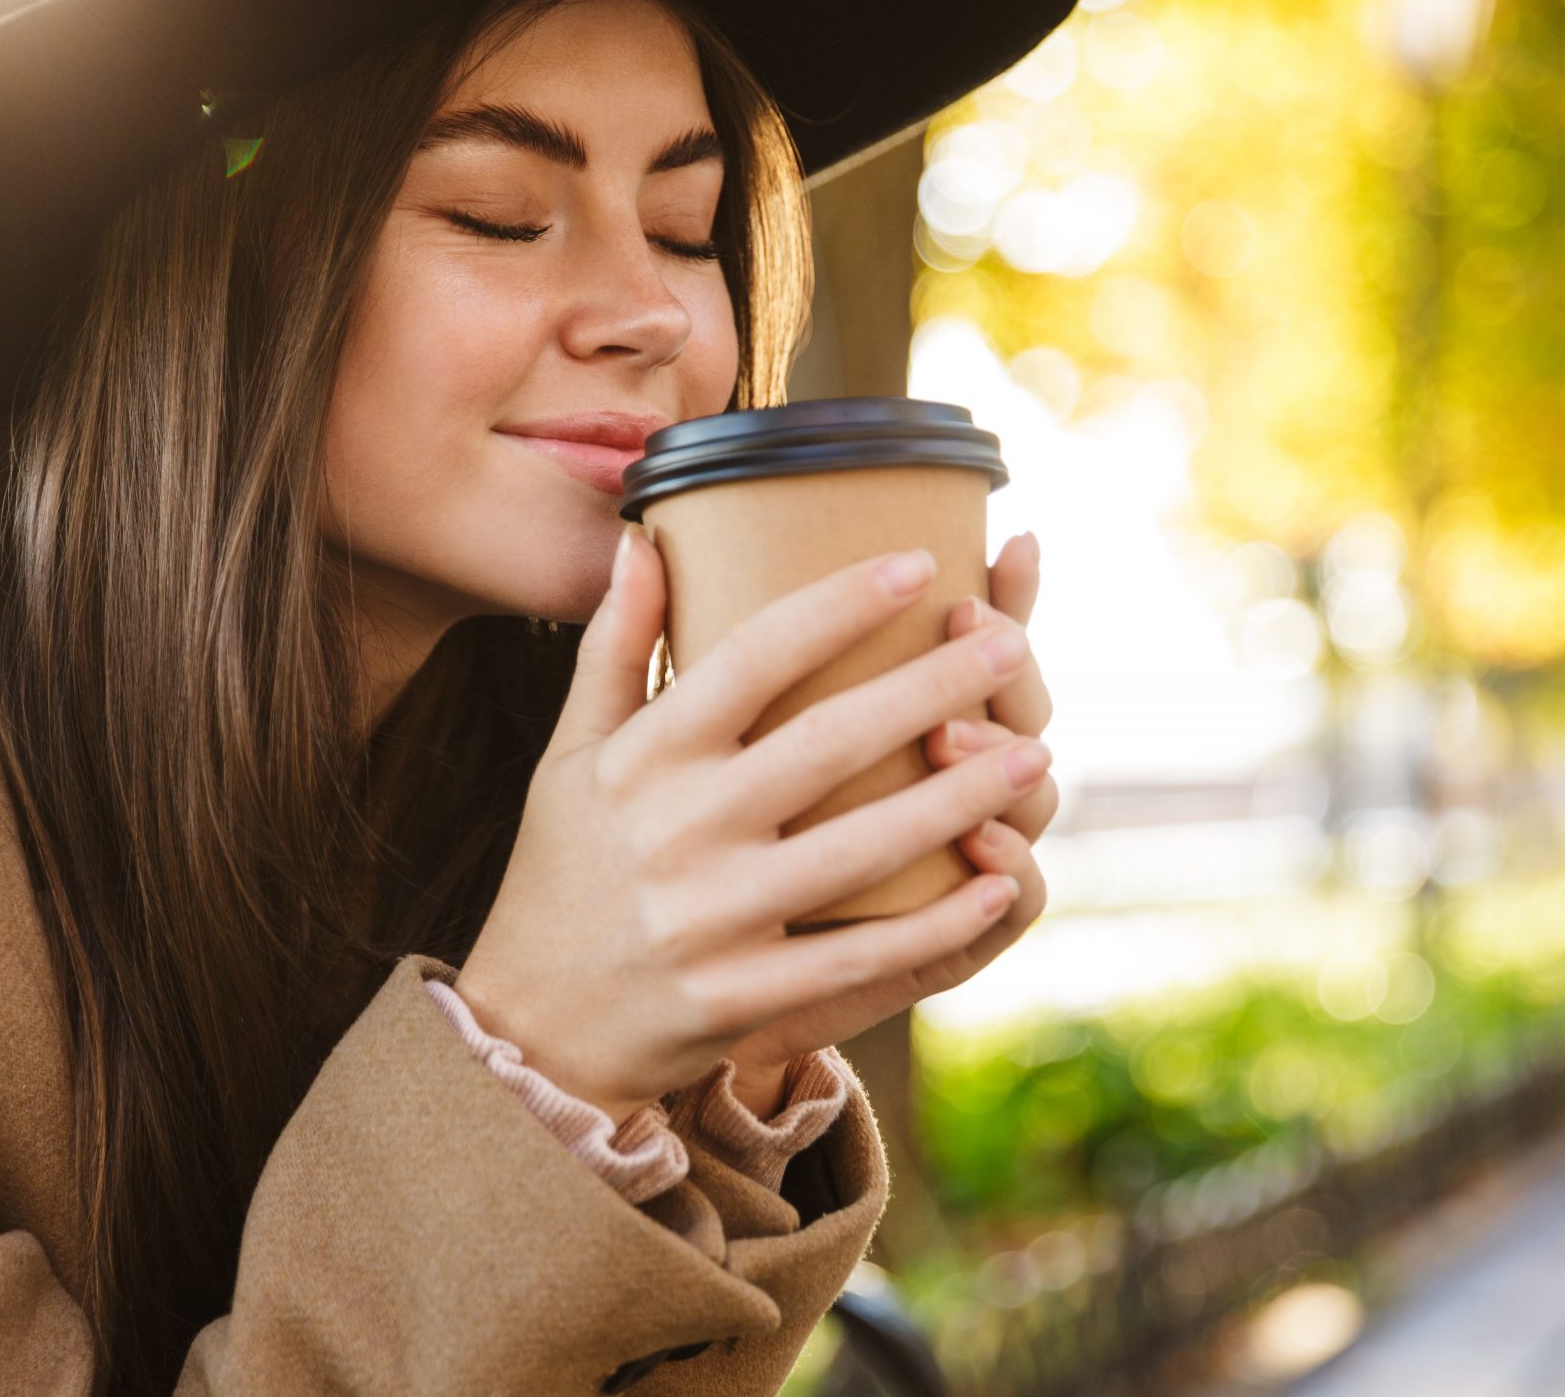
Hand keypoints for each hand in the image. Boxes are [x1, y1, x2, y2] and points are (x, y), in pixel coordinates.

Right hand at [455, 528, 1044, 1126]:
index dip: (837, 604)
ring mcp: (710, 918)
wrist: (531, 1025)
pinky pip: (855, 957)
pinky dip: (933, 924)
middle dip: (927, 689)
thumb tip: (643, 539)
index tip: (916, 560)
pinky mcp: (738, 995)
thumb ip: (614, 648)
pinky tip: (998, 883)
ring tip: (1033, 756)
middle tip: (1006, 643)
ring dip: (956, 802)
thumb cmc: (564, 869)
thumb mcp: (571, 755)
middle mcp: (677, 830)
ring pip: (858, 849)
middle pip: (826, 743)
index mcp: (645, 758)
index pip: (751, 657)